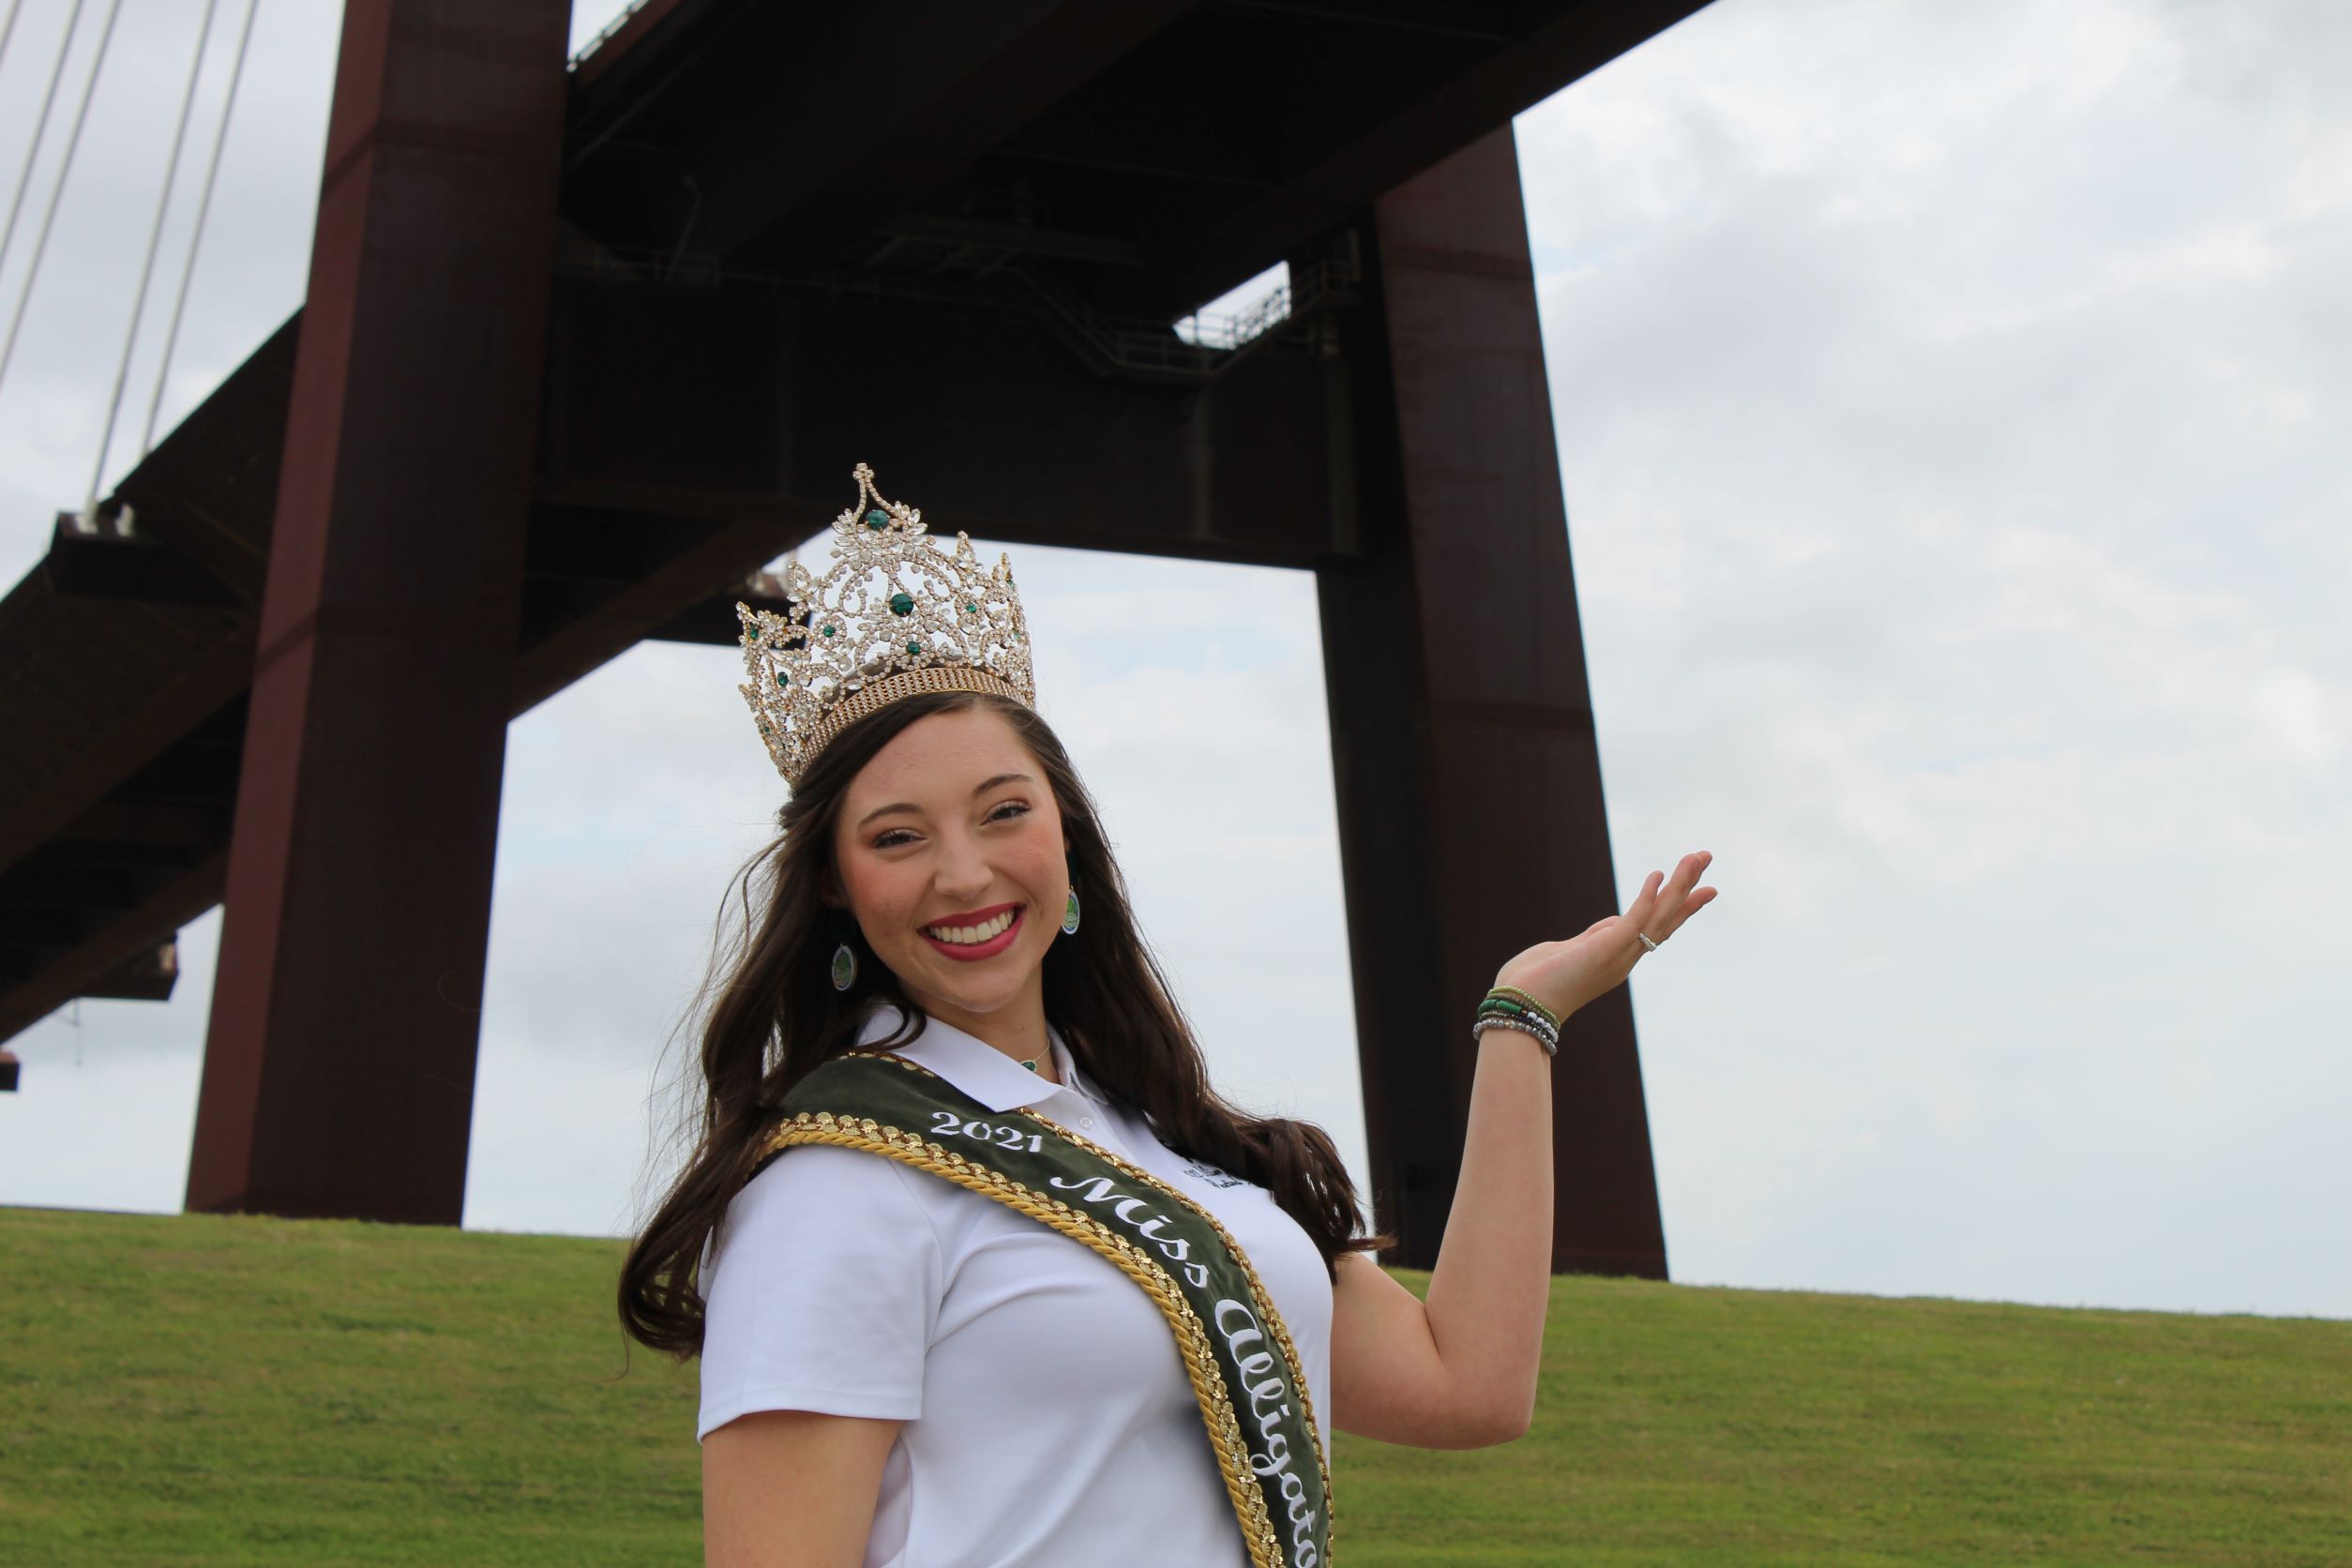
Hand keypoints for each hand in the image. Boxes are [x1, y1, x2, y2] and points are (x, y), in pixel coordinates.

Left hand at [1492, 850, 1716, 1021]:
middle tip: (1705, 855)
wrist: (1520, 1006)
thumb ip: (1596, 937)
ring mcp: (1617, 955)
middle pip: (1665, 917)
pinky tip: (1657, 875)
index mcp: (1619, 956)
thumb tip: (1611, 925)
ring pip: (1657, 915)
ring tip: (1695, 857)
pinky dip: (1647, 898)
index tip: (1705, 888)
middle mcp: (1625, 957)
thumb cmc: (1536, 981)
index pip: (1658, 926)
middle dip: (1687, 885)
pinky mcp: (1604, 951)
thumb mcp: (1574, 950)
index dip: (1681, 906)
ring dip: (1678, 885)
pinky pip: (1632, 921)